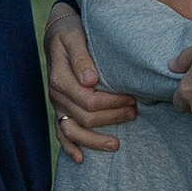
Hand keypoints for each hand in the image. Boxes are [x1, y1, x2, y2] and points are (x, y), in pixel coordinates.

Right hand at [44, 3, 136, 161]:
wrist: (59, 31)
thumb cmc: (71, 31)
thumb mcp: (75, 36)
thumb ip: (81, 57)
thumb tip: (90, 80)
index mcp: (61, 79)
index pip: (89, 100)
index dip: (113, 103)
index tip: (133, 98)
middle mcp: (56, 94)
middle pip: (86, 118)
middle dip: (113, 118)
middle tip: (135, 112)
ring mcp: (57, 104)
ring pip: (73, 131)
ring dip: (94, 141)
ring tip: (116, 144)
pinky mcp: (59, 108)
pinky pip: (61, 132)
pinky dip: (69, 147)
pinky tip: (80, 159)